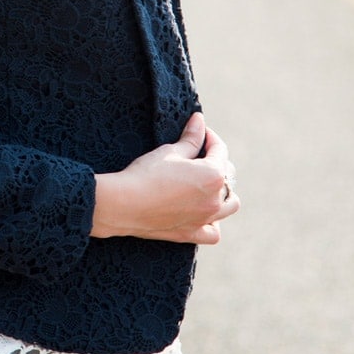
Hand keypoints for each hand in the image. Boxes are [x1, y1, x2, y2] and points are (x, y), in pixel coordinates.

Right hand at [90, 112, 238, 245]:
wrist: (124, 204)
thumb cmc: (146, 174)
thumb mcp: (170, 151)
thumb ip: (191, 138)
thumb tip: (200, 120)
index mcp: (213, 175)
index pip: (220, 150)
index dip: (209, 137)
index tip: (198, 131)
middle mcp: (214, 199)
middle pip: (227, 176)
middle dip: (216, 161)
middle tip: (197, 154)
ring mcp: (204, 219)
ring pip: (229, 205)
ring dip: (223, 192)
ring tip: (207, 184)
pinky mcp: (191, 233)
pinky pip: (213, 231)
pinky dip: (213, 223)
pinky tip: (203, 213)